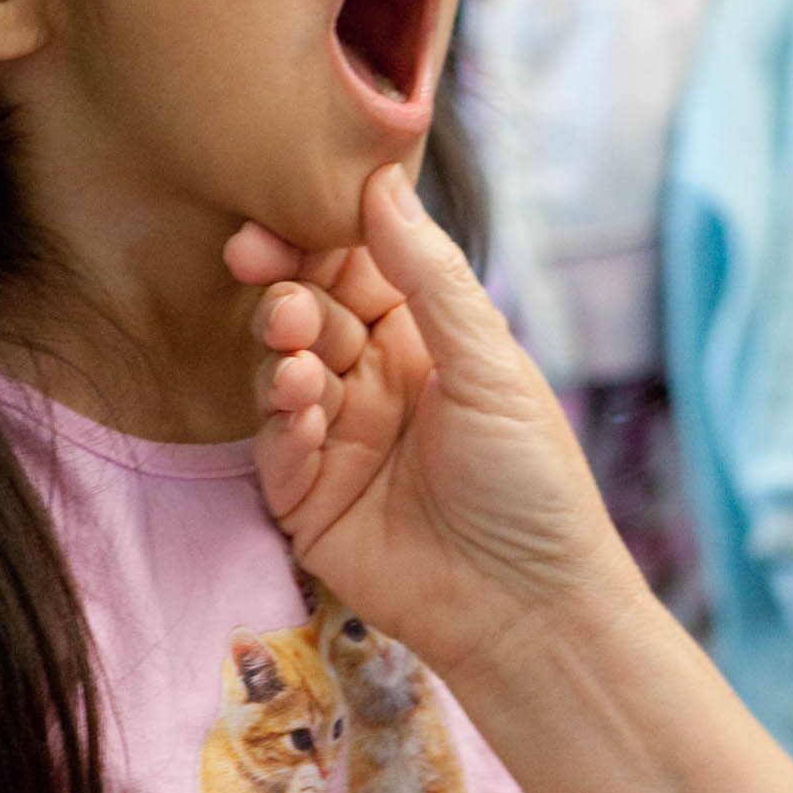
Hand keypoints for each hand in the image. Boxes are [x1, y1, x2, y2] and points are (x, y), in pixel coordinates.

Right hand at [227, 166, 634, 681]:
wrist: (530, 610)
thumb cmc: (533, 483)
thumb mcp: (490, 365)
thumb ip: (431, 277)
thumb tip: (381, 182)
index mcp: (423, 338)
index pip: (356, 266)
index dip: (316, 236)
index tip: (278, 213)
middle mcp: (373, 380)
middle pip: (309, 310)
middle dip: (284, 285)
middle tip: (260, 264)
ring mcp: (337, 438)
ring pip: (281, 371)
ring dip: (280, 347)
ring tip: (294, 345)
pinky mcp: (308, 499)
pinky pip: (274, 446)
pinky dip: (279, 421)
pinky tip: (300, 411)